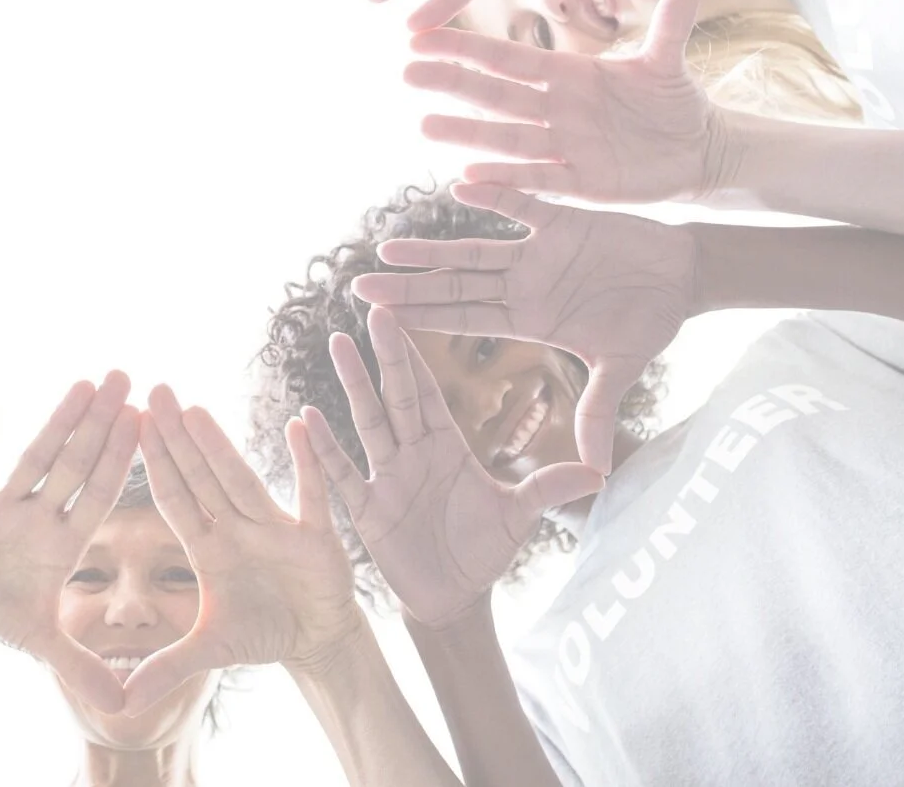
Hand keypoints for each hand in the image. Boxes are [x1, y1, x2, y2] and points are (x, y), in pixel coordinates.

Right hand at [0, 372, 139, 710]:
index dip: (119, 459)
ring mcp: (0, 508)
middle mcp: (37, 516)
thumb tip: (123, 707)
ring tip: (81, 382)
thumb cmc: (5, 616)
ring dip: (55, 421)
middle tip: (124, 377)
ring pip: (32, 457)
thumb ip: (80, 667)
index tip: (144, 421)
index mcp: (61, 543)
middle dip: (98, 423)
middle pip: (73, 462)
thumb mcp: (44, 645)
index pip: (98, 493)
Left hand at [119, 387, 363, 711]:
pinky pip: (312, 495)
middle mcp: (237, 528)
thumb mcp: (210, 652)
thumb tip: (121, 699)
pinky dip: (309, 463)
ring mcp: (275, 528)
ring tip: (196, 409)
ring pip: (242, 481)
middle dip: (177, 438)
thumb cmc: (261, 631)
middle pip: (201, 477)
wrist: (316, 640)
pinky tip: (302, 425)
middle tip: (152, 390)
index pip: (174, 499)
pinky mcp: (315, 538)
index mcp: (208, 548)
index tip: (128, 426)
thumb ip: (168, 667)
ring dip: (221, 446)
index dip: (152, 466)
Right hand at [301, 306, 602, 629]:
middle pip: (397, 394)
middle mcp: (413, 452)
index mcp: (447, 445)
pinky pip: (343, 473)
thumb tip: (598, 473)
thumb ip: (547, 488)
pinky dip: (325, 448)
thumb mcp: (519, 515)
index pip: (430, 391)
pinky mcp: (368, 509)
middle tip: (374, 306)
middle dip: (386, 353)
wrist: (456, 597)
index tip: (407, 314)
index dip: (419, 355)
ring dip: (352, 384)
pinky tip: (306, 418)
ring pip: (367, 422)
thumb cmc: (484, 549)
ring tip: (336, 344)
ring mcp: (387, 477)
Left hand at [354, 185, 694, 471]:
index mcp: (531, 320)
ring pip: (475, 250)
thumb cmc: (651, 321)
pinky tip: (461, 188)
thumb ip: (599, 412)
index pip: (464, 321)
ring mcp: (539, 253)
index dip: (423, 322)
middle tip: (357, 287)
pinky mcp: (564, 221)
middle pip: (454, 287)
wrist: (684, 275)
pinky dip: (497, 197)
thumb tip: (597, 473)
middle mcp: (524, 286)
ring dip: (433, 249)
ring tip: (387, 246)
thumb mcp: (622, 371)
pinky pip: (524, 205)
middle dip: (408, 288)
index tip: (379, 325)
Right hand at [403, 0, 723, 203]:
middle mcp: (556, 109)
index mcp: (569, 75)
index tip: (423, 35)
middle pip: (496, 95)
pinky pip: (535, 180)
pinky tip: (466, 178)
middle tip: (406, 72)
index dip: (468, 48)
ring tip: (424, 124)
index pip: (509, 58)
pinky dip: (503, 179)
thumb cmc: (675, 103)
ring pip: (506, 137)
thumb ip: (670, 19)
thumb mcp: (668, 58)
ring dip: (466, 132)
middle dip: (452, 83)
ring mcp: (564, 147)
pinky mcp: (580, 184)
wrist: (698, 154)